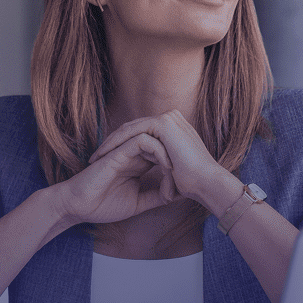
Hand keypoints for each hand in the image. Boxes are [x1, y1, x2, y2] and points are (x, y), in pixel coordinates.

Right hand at [54, 130, 178, 226]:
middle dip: (179, 157)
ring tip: (178, 172)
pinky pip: (143, 141)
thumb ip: (156, 197)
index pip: (165, 154)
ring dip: (171, 152)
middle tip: (188, 177)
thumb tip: (178, 195)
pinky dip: (158, 150)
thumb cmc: (103, 205)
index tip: (186, 188)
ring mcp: (126, 150)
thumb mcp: (139, 203)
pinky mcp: (118, 152)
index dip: (179, 167)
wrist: (79, 207)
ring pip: (156, 137)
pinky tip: (166, 166)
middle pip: (164, 143)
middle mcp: (134, 153)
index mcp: (139, 164)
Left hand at [88, 110, 223, 208]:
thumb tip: (154, 176)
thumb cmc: (194, 184)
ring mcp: (167, 118)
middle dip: (112, 143)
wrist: (207, 184)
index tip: (106, 161)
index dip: (121, 146)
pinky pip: (132, 131)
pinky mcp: (163, 123)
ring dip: (111, 142)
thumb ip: (162, 164)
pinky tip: (106, 155)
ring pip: (129, 129)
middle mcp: (170, 119)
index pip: (139, 133)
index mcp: (173, 129)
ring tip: (96, 157)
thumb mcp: (173, 170)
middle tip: (95, 157)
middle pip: (132, 129)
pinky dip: (117, 142)